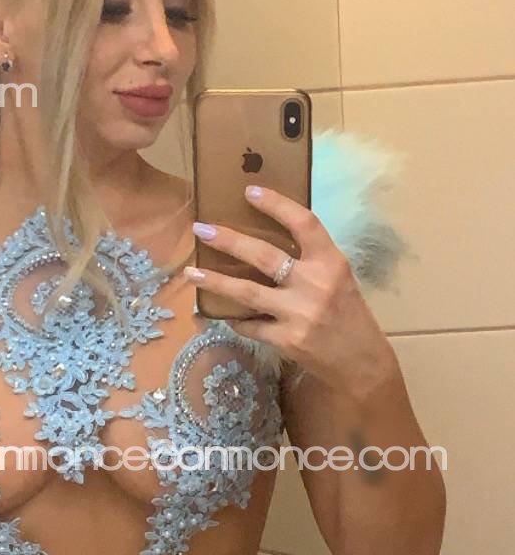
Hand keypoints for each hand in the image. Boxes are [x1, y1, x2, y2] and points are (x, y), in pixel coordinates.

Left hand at [186, 185, 397, 399]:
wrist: (361, 362)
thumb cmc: (348, 315)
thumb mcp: (338, 279)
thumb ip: (310, 261)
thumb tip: (265, 244)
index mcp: (331, 263)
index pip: (304, 223)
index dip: (276, 204)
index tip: (249, 192)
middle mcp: (315, 284)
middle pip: (264, 255)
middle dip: (229, 240)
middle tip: (201, 229)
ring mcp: (299, 313)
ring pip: (247, 291)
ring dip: (216, 281)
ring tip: (192, 273)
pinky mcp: (286, 339)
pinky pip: (251, 325)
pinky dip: (236, 319)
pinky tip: (226, 315)